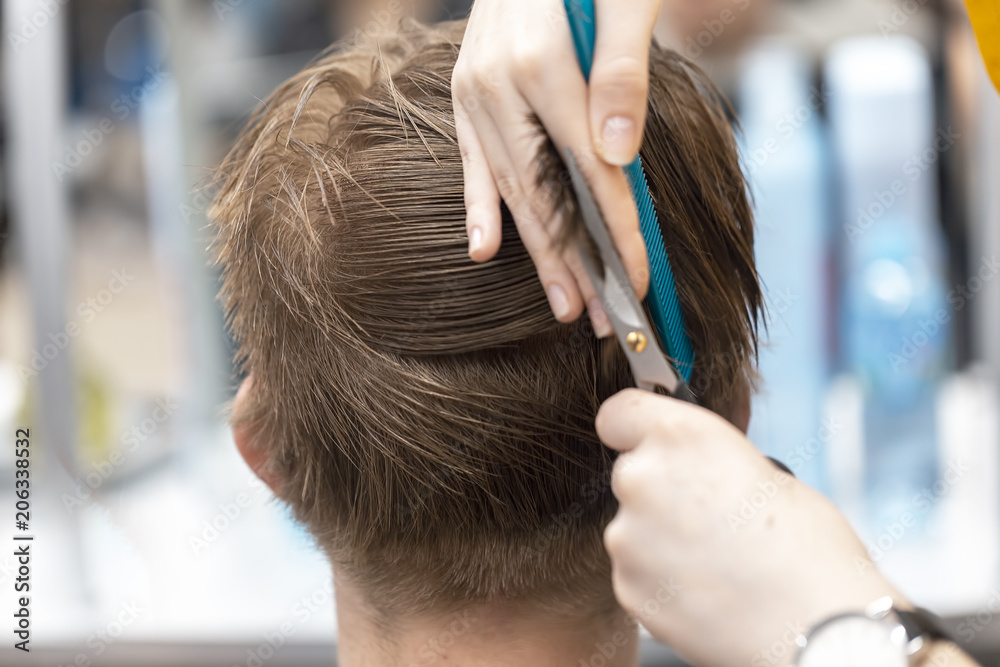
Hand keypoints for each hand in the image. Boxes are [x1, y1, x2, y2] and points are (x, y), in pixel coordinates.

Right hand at [452, 0, 658, 328]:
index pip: (588, 169)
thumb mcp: (626, 0)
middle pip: (543, 193)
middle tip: (602, 321)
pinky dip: (480, 206)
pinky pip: (473, 160)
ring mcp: (475, 89)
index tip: (639, 283)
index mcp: (540, 63)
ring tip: (564, 304)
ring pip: (510, 188)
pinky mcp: (467, 90)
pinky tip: (485, 249)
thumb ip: (621, 70)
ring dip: (538, 252)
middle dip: (576, 262)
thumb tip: (615, 152)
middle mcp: (497, 83)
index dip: (616, 231)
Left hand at [596, 389, 904, 666]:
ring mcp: (627, 536)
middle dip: (659, 491)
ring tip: (716, 563)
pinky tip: (706, 591)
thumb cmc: (810, 549)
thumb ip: (709, 460)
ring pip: (632, 527)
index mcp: (679, 436)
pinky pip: (635, 572)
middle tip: (707, 518)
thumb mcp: (765, 474)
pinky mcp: (626, 586)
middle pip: (631, 473)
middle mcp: (642, 478)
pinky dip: (660, 580)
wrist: (817, 630)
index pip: (618, 413)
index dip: (633, 428)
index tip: (648, 443)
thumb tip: (694, 466)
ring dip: (659, 539)